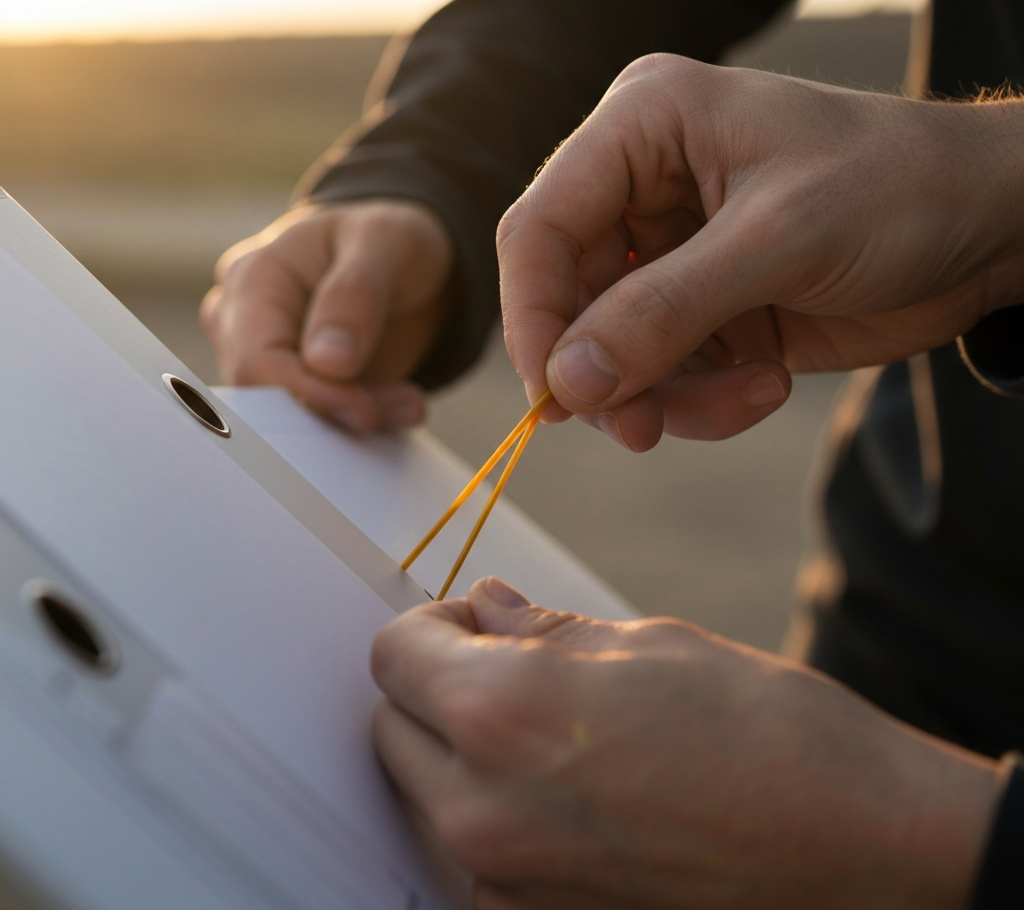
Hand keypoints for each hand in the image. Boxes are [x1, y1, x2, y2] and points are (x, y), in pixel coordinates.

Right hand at [201, 199, 452, 430]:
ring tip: (410, 402)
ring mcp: (267, 360)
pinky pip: (320, 423)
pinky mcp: (297, 388)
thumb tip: (325, 363)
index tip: (364, 411)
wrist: (399, 257)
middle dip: (338, 413)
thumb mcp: (383, 243)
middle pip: (267, 399)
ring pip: (295, 418)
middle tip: (406, 406)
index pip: (256, 360)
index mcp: (254, 279)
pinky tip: (402, 405)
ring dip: (358, 419)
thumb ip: (355, 295)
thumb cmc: (385, 237)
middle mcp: (244, 323)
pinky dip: (365, 421)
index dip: (306, 395)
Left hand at [372, 578, 999, 909]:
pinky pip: (475, 854)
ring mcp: (506, 883)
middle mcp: (484, 810)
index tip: (475, 623)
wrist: (858, 846)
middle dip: (434, 686)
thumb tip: (486, 605)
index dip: (430, 626)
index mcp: (503, 715)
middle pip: (393, 727)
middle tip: (508, 666)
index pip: (392, 655)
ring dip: (459, 752)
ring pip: (427, 794)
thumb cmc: (763, 729)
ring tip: (550, 730)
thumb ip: (540, 628)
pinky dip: (496, 812)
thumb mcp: (645, 643)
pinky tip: (573, 789)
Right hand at [497, 55, 1023, 450]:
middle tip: (639, 428)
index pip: (541, 228)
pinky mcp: (698, 309)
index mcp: (643, 129)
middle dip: (605, 371)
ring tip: (747, 394)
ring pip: (611, 351)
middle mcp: (642, 187)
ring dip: (665, 395)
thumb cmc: (899, 188)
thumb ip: (664, 309)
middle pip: (566, 299)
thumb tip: (566, 382)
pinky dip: (704, 400)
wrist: (988, 225)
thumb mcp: (781, 238)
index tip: (554, 396)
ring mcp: (669, 254)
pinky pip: (662, 375)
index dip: (533, 315)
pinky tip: (765, 383)